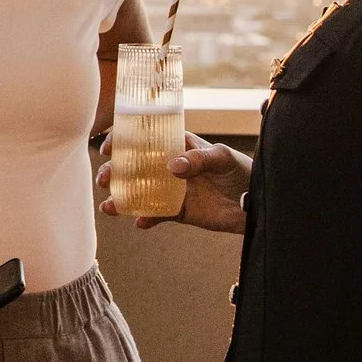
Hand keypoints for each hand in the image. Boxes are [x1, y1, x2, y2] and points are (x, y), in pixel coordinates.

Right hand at [98, 132, 251, 233]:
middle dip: (114, 173)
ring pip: (140, 192)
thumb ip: (200, 158)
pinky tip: (140, 222)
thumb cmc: (242, 171)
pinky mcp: (179, 212)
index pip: (145, 139)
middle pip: (134, 167)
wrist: (257, 203)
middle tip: (104, 180)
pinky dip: (146, 219)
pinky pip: (157, 215)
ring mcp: (172, 190)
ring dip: (122, 198)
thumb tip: (173, 166)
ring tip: (109, 207)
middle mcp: (170, 167)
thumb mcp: (223, 157)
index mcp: (178, 146)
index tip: (108, 147)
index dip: (123, 140)